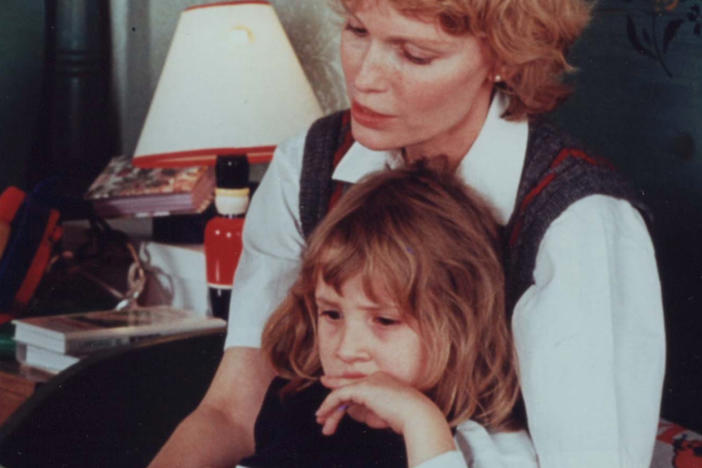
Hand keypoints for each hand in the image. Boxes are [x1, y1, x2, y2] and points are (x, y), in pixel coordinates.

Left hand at [315, 372, 455, 466]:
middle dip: (332, 396)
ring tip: (322, 422)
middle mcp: (375, 377)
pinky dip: (329, 406)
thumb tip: (350, 411)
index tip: (331, 387)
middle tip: (320, 410)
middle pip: (348, 387)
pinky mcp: (362, 388)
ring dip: (330, 410)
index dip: (344, 385)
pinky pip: (339, 396)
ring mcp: (369, 381)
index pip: (359, 382)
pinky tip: (323, 415)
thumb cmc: (403, 418)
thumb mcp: (381, 414)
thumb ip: (366, 410)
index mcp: (383, 380)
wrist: (416, 415)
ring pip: (342, 394)